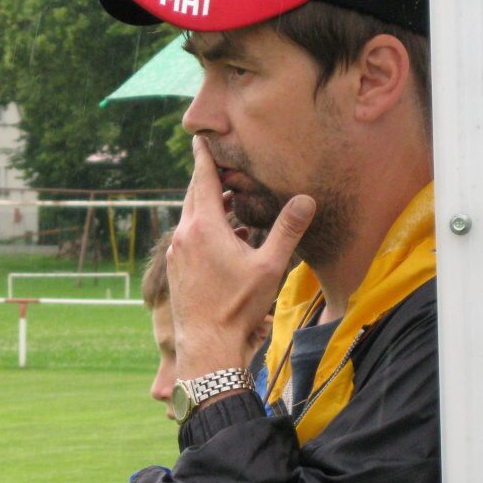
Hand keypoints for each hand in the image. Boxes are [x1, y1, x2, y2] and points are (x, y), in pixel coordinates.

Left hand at [167, 135, 314, 378]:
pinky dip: (205, 227)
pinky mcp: (176, 268)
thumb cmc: (238, 306)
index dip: (204, 156)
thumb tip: (306, 199)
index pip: (203, 179)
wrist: (206, 344)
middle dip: (209, 178)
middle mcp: (184, 234)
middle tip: (223, 165)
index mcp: (204, 226)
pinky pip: (189, 236)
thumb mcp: (270, 266)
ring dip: (210, 205)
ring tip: (233, 202)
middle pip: (194, 195)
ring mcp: (177, 252)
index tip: (200, 137)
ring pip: (191, 217)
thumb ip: (287, 230)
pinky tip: (226, 238)